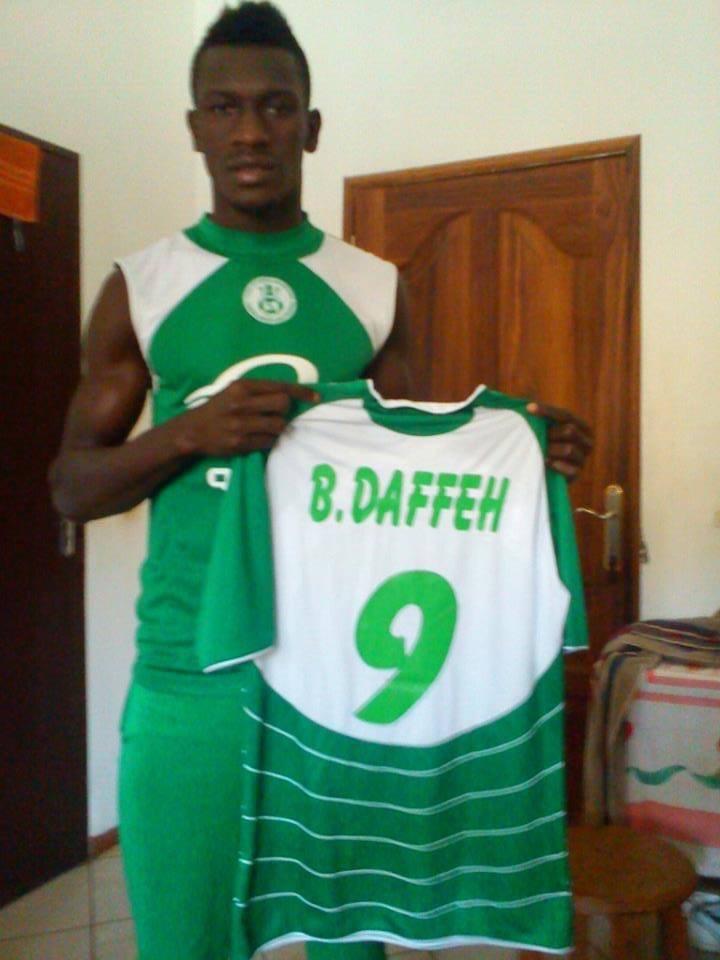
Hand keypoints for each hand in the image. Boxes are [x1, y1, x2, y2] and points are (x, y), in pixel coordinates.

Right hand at [176, 379, 318, 456]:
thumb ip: (258, 391)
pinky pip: (268, 442)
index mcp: (242, 386)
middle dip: (285, 411)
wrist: (193, 430)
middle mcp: (242, 403)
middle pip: (283, 405)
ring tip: (267, 428)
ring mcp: (241, 424)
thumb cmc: (218, 408)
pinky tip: (260, 438)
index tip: (316, 397)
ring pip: (278, 425)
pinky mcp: (241, 442)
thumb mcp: (234, 391)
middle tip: (277, 415)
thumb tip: (290, 396)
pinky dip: (269, 440)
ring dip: (278, 428)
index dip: (301, 392)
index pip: (279, 386)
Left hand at [526, 401, 592, 480]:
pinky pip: (570, 469)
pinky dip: (557, 465)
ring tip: (539, 452)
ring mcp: (583, 458)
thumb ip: (542, 421)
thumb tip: (528, 407)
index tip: (528, 408)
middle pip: (569, 431)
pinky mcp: (577, 473)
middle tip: (535, 438)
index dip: (547, 411)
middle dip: (550, 434)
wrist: (549, 475)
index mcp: (581, 426)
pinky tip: (546, 462)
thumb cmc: (546, 447)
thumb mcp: (546, 432)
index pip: (565, 415)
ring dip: (550, 450)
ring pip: (568, 449)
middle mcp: (586, 441)